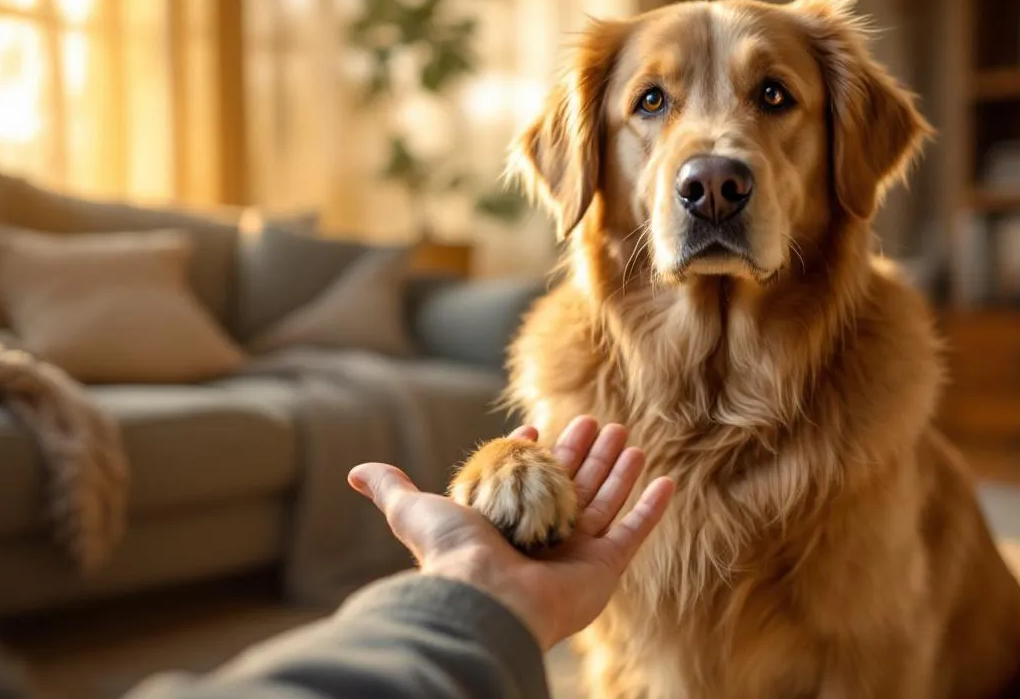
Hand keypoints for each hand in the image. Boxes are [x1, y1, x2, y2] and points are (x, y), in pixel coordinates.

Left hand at [347, 417, 674, 649]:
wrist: (486, 598)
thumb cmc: (451, 555)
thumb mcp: (415, 511)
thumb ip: (392, 489)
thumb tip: (354, 472)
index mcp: (507, 523)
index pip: (527, 481)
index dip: (534, 452)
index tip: (540, 425)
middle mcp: (543, 538)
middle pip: (571, 485)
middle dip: (584, 452)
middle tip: (595, 421)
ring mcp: (577, 553)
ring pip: (604, 500)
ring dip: (617, 469)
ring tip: (625, 436)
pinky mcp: (606, 566)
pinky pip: (636, 530)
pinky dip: (652, 507)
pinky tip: (665, 479)